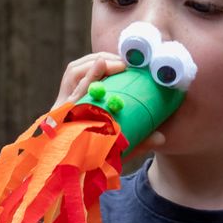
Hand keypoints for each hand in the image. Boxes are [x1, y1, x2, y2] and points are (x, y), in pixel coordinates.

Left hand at [51, 51, 165, 151]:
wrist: (78, 161)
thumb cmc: (102, 157)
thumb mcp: (119, 154)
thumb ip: (137, 146)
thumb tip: (160, 137)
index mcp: (69, 123)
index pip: (78, 93)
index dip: (91, 76)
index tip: (104, 63)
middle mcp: (62, 109)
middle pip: (73, 74)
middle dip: (97, 63)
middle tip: (123, 63)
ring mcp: (62, 100)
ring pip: (74, 70)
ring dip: (95, 60)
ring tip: (120, 62)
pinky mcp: (67, 93)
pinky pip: (78, 72)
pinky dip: (93, 64)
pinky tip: (112, 64)